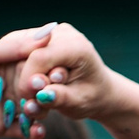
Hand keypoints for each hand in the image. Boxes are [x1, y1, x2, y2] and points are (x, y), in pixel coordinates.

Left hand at [0, 28, 66, 138]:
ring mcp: (5, 105)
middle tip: (45, 94)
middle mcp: (9, 83)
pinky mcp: (0, 126)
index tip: (54, 72)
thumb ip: (18, 47)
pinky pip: (22, 130)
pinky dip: (33, 131)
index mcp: (6, 62)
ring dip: (40, 111)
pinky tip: (38, 131)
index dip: (46, 69)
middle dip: (45, 93)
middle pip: (37, 89)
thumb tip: (50, 32)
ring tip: (37, 111)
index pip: (35, 66)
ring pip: (33, 110)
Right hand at [2, 23, 138, 138]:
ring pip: (26, 61)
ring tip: (30, 105)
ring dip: (24, 82)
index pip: (37, 60)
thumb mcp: (81, 102)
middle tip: (26, 106)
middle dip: (25, 82)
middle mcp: (63, 32)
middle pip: (28, 58)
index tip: (29, 101)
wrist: (114, 98)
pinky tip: (31, 99)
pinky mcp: (48, 43)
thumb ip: (59, 97)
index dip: (29, 81)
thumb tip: (42, 95)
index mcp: (72, 42)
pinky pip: (29, 63)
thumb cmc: (102, 101)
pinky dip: (27, 81)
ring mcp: (54, 35)